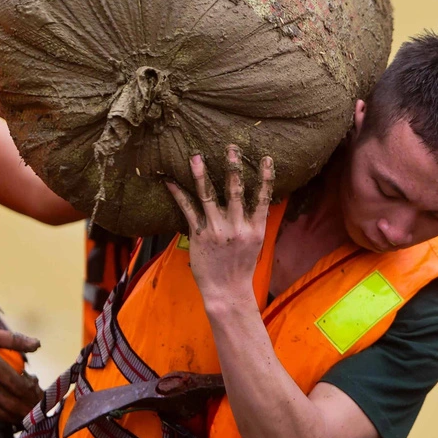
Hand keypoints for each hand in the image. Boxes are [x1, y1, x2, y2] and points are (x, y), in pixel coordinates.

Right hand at [0, 326, 41, 424]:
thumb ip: (15, 340)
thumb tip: (37, 344)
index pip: (22, 388)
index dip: (35, 394)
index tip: (41, 394)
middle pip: (15, 405)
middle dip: (30, 409)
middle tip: (38, 408)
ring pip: (1, 415)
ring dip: (17, 417)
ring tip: (26, 413)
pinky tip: (5, 415)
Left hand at [166, 146, 274, 306]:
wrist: (226, 290)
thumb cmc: (242, 266)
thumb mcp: (257, 243)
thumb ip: (255, 221)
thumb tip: (260, 200)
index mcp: (255, 228)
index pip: (262, 197)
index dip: (265, 177)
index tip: (266, 158)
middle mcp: (237, 226)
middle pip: (235, 191)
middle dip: (233, 167)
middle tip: (231, 147)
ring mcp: (216, 230)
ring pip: (209, 196)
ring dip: (202, 174)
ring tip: (196, 156)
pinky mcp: (199, 235)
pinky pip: (187, 210)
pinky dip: (179, 194)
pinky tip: (171, 181)